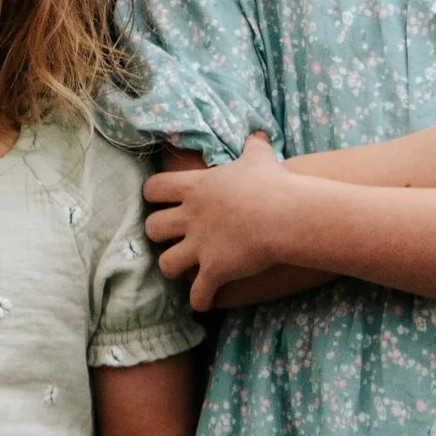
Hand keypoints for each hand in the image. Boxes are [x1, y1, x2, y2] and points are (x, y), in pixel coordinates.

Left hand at [144, 131, 301, 310]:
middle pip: (152, 227)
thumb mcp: (258, 157)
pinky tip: (204, 302)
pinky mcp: (214, 270)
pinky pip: (197, 293)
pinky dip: (199, 300)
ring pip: (166, 263)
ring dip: (172, 268)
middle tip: (169, 237)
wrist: (283, 214)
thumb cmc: (271, 183)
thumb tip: (257, 133)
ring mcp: (200, 246)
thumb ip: (252, 146)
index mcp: (195, 188)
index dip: (152, 196)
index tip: (157, 201)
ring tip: (182, 271)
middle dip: (157, 234)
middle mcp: (190, 217)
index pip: (153, 188)